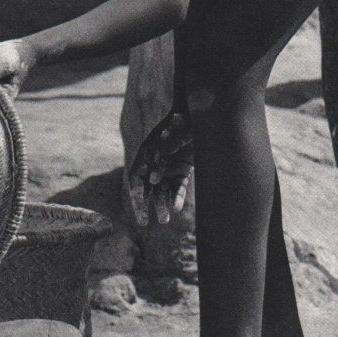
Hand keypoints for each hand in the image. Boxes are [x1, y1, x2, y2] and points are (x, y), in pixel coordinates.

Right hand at [128, 109, 192, 226]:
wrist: (201, 114)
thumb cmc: (183, 122)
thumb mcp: (172, 136)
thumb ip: (161, 157)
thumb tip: (152, 180)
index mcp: (146, 153)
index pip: (136, 179)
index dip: (136, 195)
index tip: (139, 210)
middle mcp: (155, 162)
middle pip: (146, 188)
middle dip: (144, 206)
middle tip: (143, 223)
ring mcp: (169, 167)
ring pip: (162, 190)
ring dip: (162, 204)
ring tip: (165, 219)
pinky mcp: (183, 169)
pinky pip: (178, 187)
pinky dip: (177, 197)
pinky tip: (178, 208)